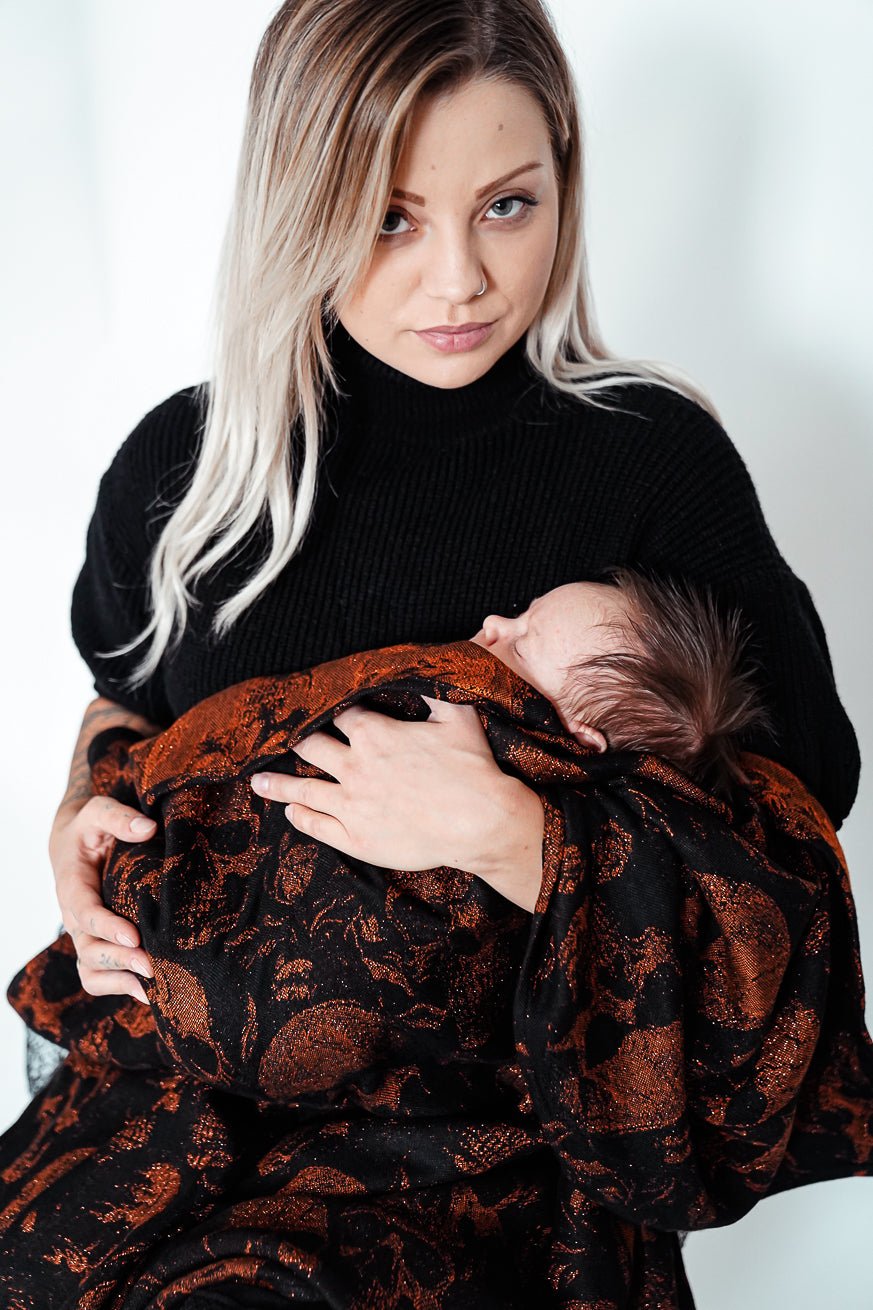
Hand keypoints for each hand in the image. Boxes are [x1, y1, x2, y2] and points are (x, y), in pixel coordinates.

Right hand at [49, 797, 155, 1003]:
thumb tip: (147, 828)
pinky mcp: (99, 942)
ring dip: (118, 981)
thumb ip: (118, 817)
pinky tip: (149, 995)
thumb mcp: (98, 811)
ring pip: (91, 969)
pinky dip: (119, 988)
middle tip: (152, 965)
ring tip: (152, 988)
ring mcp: (86, 933)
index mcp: (72, 885)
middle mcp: (75, 916)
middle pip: (88, 948)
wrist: (78, 842)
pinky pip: (99, 976)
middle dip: (118, 960)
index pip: (84, 911)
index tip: (133, 936)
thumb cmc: (90, 827)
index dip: (106, 926)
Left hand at [250, 694, 545, 909]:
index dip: (326, 708)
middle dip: (291, 740)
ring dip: (277, 783)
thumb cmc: (472, 768)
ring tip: (256, 780)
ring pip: (303, 788)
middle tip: (270, 739)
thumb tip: (435, 660)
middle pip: (310, 747)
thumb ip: (435, 689)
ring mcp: (352, 805)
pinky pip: (318, 824)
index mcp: (375, 734)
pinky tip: (290, 811)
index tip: (311, 706)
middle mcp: (355, 767)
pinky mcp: (356, 838)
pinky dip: (300, 815)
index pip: (339, 714)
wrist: (480, 822)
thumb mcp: (458, 716)